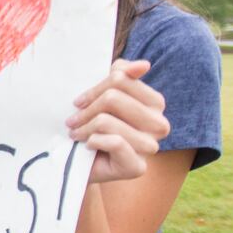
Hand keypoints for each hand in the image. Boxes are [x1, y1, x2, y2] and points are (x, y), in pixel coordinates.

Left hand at [68, 60, 169, 183]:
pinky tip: (88, 146)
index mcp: (155, 103)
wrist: (84, 164)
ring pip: (107, 121)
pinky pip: (113, 142)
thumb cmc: (94, 126)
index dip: (93, 89)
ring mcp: (151, 147)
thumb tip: (144, 65)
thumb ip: (121, 74)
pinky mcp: (137, 167)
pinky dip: (93, 141)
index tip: (79, 102)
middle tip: (73, 121)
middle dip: (86, 110)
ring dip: (85, 128)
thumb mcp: (104, 94)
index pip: (120, 78)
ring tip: (76, 133)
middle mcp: (159, 124)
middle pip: (112, 98)